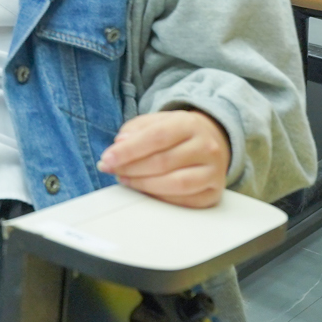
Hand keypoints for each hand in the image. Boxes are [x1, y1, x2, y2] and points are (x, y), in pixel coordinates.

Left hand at [99, 110, 230, 208]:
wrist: (211, 141)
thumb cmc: (176, 133)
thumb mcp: (156, 121)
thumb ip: (135, 130)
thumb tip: (119, 145)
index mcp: (189, 124)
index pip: (156, 137)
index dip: (128, 150)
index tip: (107, 159)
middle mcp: (206, 147)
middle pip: (163, 162)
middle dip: (131, 168)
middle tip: (111, 170)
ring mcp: (214, 171)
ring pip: (176, 184)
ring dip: (144, 185)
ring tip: (126, 180)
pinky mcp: (214, 193)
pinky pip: (185, 200)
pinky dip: (161, 197)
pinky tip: (145, 190)